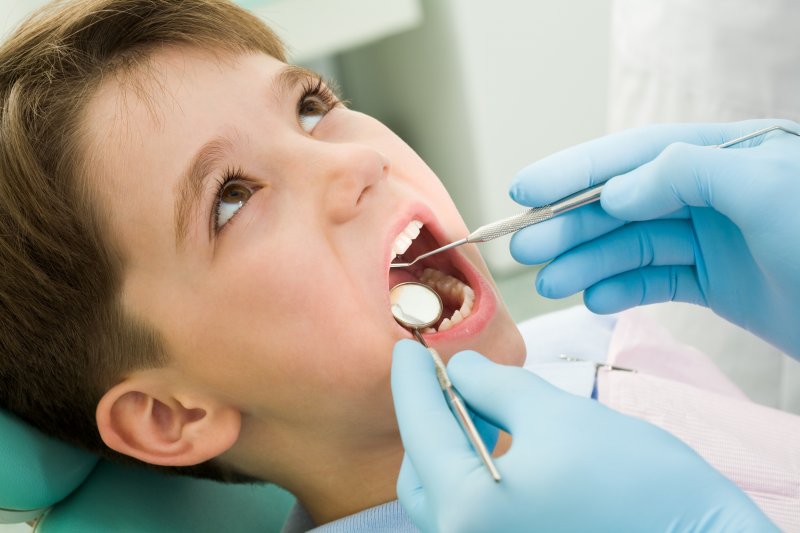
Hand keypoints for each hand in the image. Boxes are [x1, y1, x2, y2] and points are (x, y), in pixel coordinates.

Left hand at [391, 340, 775, 531]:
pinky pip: (470, 510)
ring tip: (478, 402)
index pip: (419, 430)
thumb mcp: (554, 413)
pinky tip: (497, 439)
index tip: (405, 349)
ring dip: (449, 445)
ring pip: (442, 494)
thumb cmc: (636, 479)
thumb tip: (460, 370)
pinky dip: (472, 470)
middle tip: (444, 374)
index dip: (410, 382)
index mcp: (468, 508)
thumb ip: (493, 386)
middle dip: (427, 417)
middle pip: (420, 469)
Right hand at [508, 119, 799, 357]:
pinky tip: (596, 298)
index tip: (525, 189)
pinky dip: (623, 289)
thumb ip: (686, 171)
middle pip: (624, 204)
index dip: (575, 170)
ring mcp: (715, 239)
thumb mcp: (766, 186)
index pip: (634, 154)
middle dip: (571, 224)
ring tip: (550, 283)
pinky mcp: (718, 283)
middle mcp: (713, 193)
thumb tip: (618, 190)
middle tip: (523, 247)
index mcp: (726, 155)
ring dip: (588, 262)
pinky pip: (657, 281)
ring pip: (633, 246)